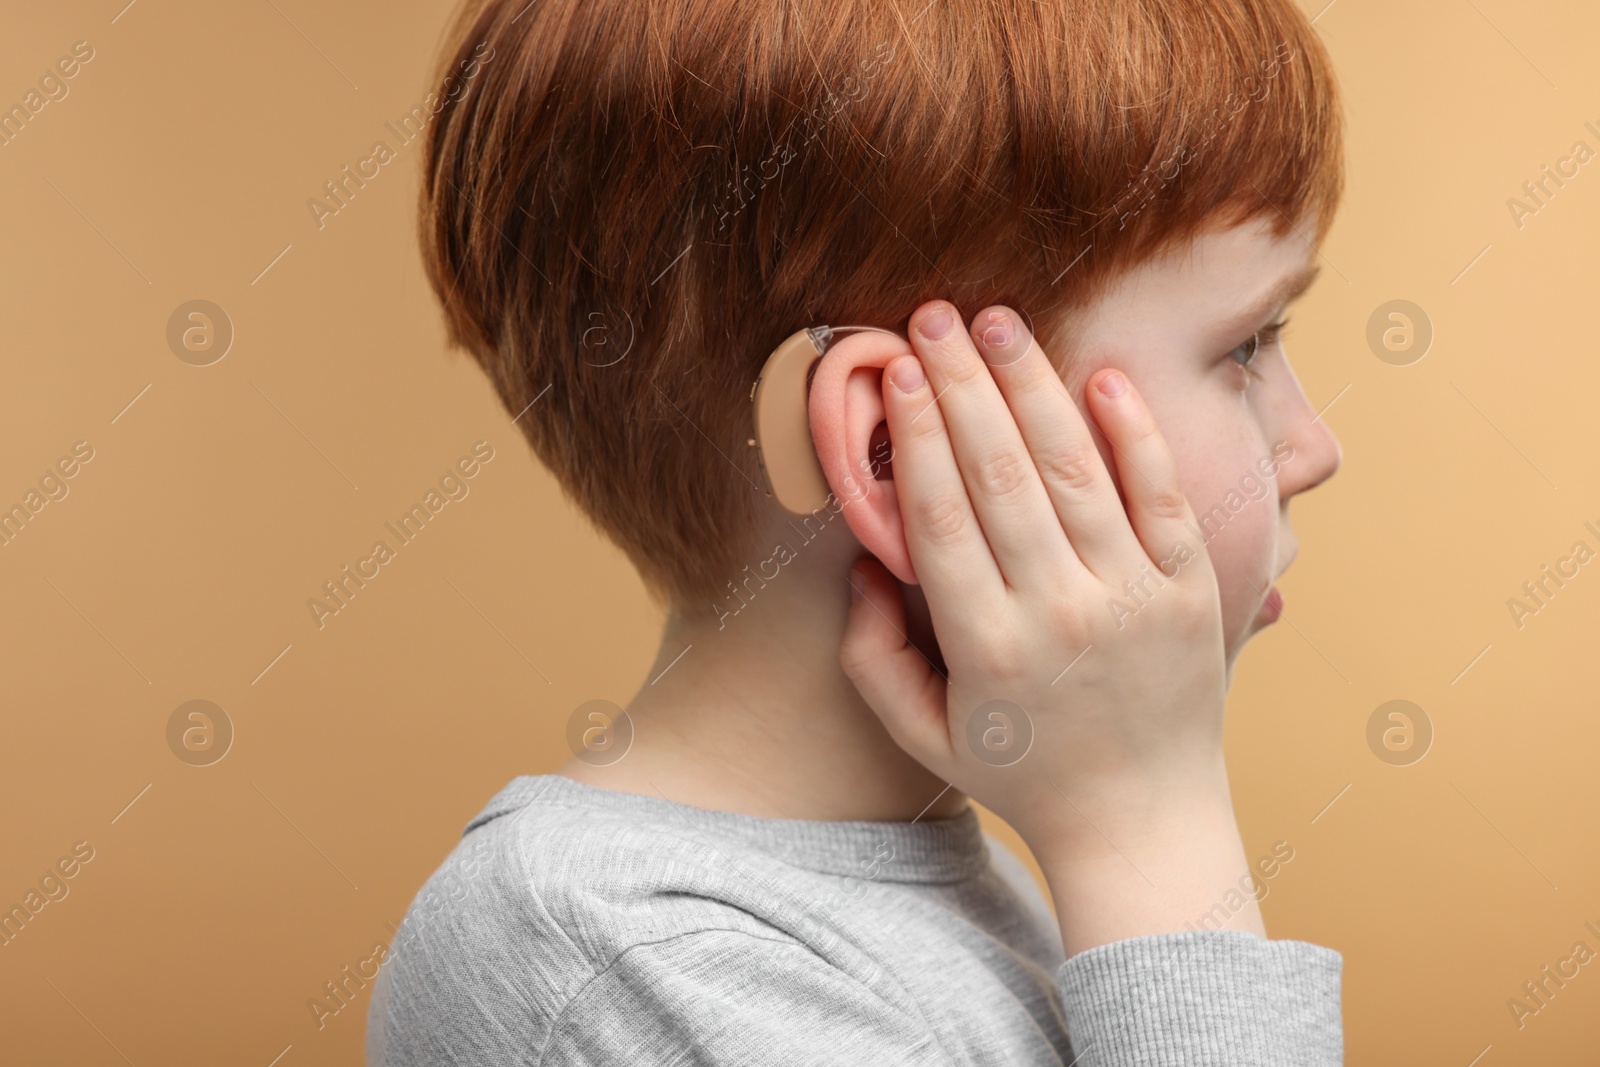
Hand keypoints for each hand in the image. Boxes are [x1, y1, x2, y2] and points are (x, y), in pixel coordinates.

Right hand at [839, 301, 1246, 938]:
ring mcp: (1134, 598)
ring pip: (1075, 471)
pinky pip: (1163, 496)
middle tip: (932, 316)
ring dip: (1034, 387)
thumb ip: (871, 655)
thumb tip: (861, 561)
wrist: (1143, 822)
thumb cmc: (1021, 772)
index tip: (893, 370)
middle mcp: (1060, 613)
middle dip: (961, 385)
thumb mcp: (923, 734)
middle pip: (1001, 475)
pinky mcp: (1192, 591)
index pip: (941, 517)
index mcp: (987, 647)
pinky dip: (1134, 433)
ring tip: (1000, 323)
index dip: (916, 435)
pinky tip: (1102, 375)